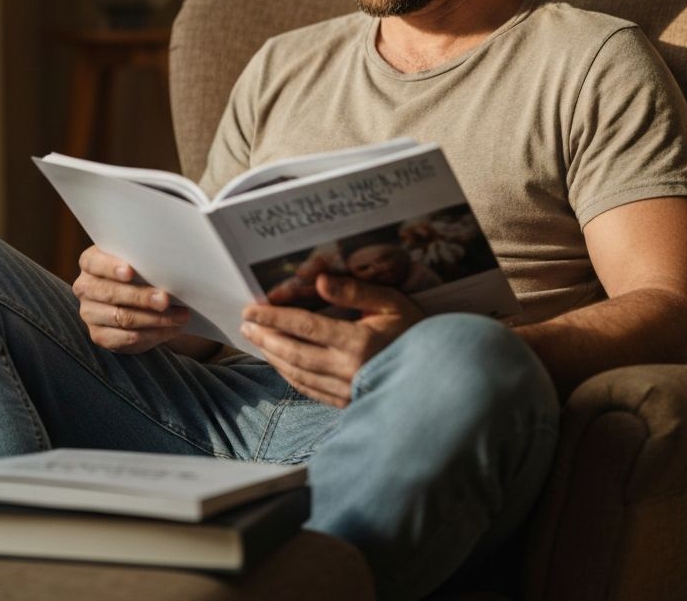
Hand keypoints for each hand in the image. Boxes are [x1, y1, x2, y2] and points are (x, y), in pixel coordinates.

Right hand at [73, 246, 188, 353]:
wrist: (139, 300)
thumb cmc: (141, 272)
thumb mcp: (140, 262)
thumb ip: (146, 262)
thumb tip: (169, 267)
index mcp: (91, 262)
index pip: (95, 263)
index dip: (111, 267)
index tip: (130, 272)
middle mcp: (85, 287)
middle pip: (111, 292)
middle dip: (141, 297)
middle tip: (165, 300)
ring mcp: (89, 313)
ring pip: (121, 317)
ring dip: (154, 319)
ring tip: (179, 316)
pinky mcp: (99, 335)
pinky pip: (125, 337)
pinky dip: (152, 334)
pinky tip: (170, 329)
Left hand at [241, 273, 423, 406]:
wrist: (441, 376)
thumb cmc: (418, 332)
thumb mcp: (392, 303)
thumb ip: (355, 292)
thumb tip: (320, 281)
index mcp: (357, 342)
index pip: (304, 327)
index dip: (274, 317)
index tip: (251, 309)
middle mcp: (348, 370)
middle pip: (293, 352)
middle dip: (266, 337)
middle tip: (245, 325)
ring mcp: (347, 391)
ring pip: (298, 374)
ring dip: (273, 357)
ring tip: (257, 341)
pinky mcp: (349, 404)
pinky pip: (312, 391)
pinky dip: (291, 377)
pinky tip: (282, 365)